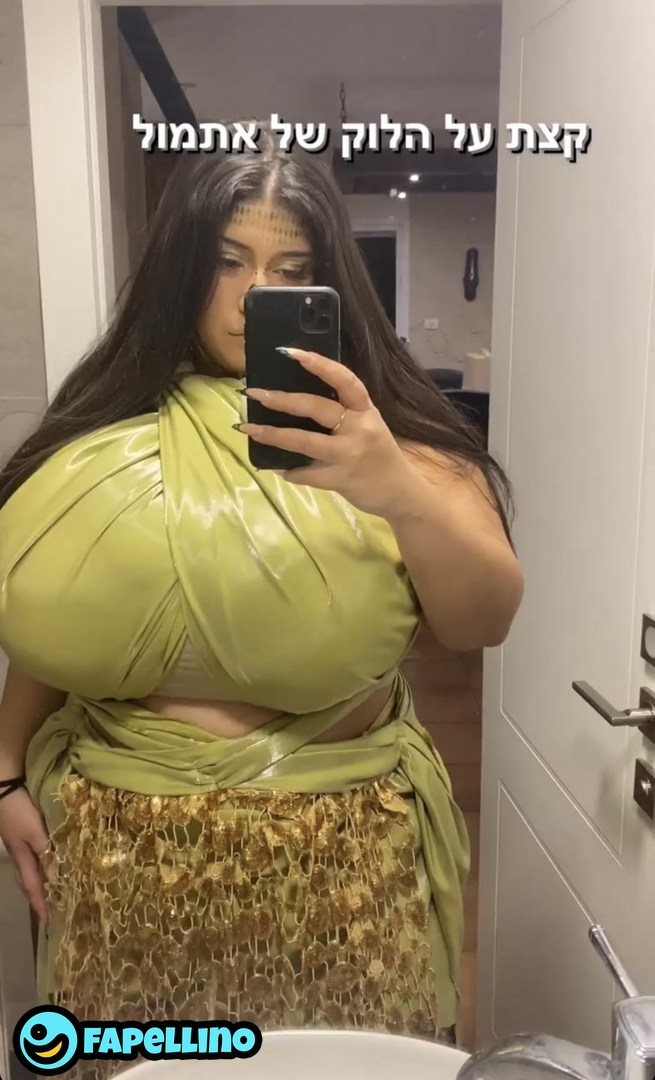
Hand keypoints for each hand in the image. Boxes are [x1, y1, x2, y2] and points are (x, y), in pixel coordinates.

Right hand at [0, 786, 50, 925]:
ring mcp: (19, 842)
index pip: (33, 888)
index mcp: (22, 858)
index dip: (41, 905)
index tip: (49, 924)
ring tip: (53, 891)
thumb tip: (58, 876)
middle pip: (30, 881)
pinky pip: (33, 856)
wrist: (2, 786)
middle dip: (39, 897)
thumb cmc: (18, 811)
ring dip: (40, 882)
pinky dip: (41, 864)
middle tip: (52, 911)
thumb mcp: (35, 833)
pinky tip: (49, 861)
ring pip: (31, 869)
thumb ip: (46, 852)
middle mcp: (20, 854)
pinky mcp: (21, 831)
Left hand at [238, 348, 421, 517]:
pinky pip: (307, 474)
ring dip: (273, 435)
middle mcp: (360, 429)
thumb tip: (298, 400)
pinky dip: (290, 471)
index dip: (319, 364)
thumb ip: (343, 413)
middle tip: (255, 393)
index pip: (345, 380)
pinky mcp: (341, 480)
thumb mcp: (368, 426)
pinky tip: (276, 467)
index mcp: (366, 410)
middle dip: (282, 400)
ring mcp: (350, 455)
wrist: (401, 493)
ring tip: (249, 429)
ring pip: (305, 441)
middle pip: (317, 408)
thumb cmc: (379, 455)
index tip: (290, 352)